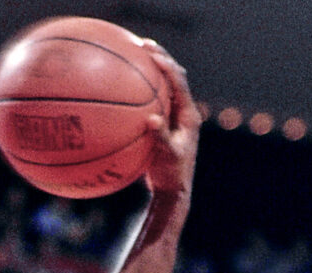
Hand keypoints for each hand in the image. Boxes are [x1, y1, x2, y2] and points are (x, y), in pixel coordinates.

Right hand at [140, 40, 201, 198]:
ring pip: (165, 85)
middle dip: (160, 58)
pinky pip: (153, 99)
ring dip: (152, 69)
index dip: (167, 66)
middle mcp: (184, 111)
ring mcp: (174, 116)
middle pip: (174, 76)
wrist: (174, 188)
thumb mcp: (167, 157)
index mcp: (189, 115)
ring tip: (136, 54)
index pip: (179, 82)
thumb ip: (161, 137)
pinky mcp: (164, 122)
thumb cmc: (171, 174)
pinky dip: (141, 88)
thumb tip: (152, 119)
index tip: (152, 54)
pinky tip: (122, 85)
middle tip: (143, 45)